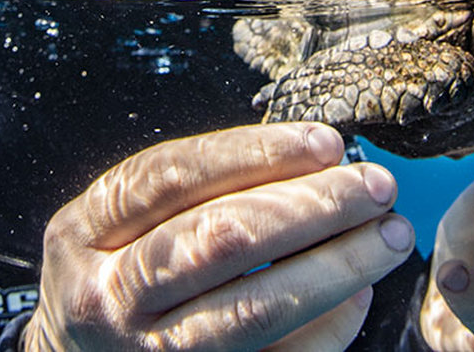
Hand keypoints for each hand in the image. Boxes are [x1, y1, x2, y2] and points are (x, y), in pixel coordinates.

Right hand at [23, 123, 414, 350]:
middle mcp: (107, 297)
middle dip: (310, 206)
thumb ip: (200, 191)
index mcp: (84, 231)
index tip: (328, 143)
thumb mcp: (124, 223)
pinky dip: (326, 328)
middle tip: (377, 187)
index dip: (256, 153)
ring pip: (252, 310)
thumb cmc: (120, 276)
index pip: (173, 176)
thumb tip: (323, 167)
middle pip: (219, 240)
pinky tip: (358, 294)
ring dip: (334, 267)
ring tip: (389, 236)